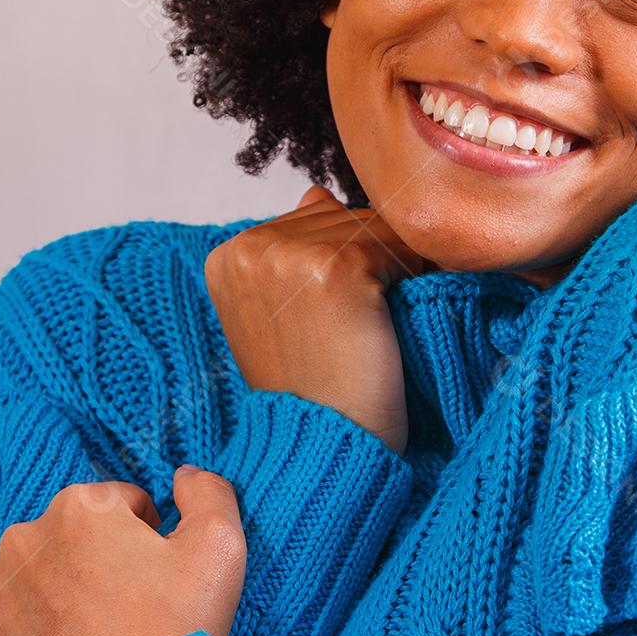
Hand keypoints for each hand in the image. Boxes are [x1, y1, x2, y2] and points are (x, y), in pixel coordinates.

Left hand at [0, 466, 246, 635]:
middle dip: (93, 569)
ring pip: (27, 585)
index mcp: (80, 506)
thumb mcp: (220, 549)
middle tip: (123, 619)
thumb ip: (207, 493)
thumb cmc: (178, 634)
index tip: (154, 585)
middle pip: (67, 544)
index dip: (145, 544)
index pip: (118, 509)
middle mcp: (22, 537)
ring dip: (52, 604)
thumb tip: (183, 475)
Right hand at [204, 184, 425, 455]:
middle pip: (339, 216)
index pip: (310, 220)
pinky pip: (395, 242)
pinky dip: (410, 273)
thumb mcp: (283, 313)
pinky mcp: (333, 267)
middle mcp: (248, 247)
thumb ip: (293, 247)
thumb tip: (315, 191)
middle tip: (362, 320)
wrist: (325, 444)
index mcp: (226, 256)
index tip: (335, 314)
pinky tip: (390, 316)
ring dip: (391, 264)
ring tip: (374, 320)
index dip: (340, 260)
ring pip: (369, 224)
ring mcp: (287, 254)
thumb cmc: (314, 386)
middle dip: (367, 257)